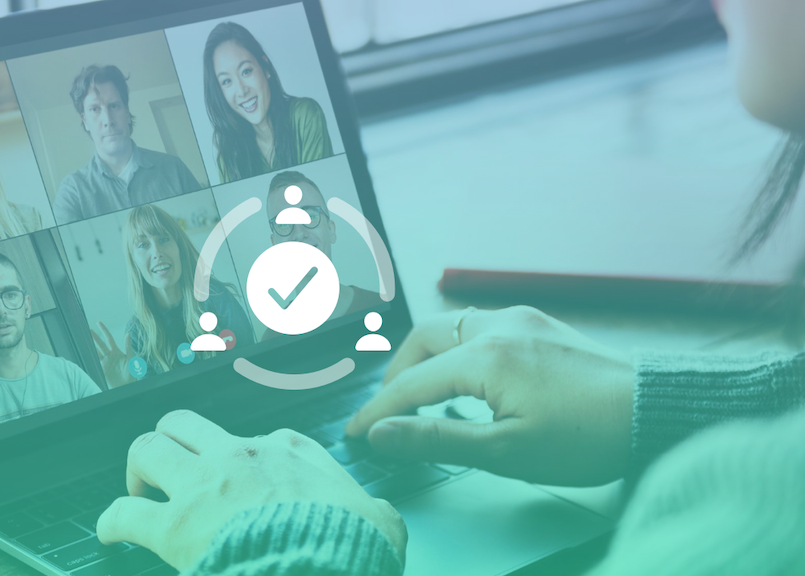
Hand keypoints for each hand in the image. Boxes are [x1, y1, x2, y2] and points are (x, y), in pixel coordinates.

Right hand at [91, 321, 133, 388]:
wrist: (127, 384)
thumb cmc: (131, 372)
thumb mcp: (131, 358)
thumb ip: (128, 347)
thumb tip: (127, 334)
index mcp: (117, 351)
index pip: (109, 338)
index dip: (104, 330)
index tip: (99, 323)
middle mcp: (110, 355)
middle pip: (100, 344)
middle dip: (95, 336)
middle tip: (88, 329)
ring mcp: (105, 362)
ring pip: (96, 351)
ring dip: (91, 345)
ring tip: (84, 338)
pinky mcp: (102, 369)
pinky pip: (95, 361)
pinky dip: (91, 356)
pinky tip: (86, 351)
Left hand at [97, 410, 405, 570]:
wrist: (325, 571)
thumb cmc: (351, 548)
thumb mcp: (379, 518)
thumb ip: (371, 508)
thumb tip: (378, 516)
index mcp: (287, 451)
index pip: (257, 437)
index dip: (241, 459)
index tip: (240, 480)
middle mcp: (240, 455)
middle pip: (183, 422)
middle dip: (171, 442)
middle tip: (170, 472)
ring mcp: (204, 485)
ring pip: (147, 446)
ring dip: (138, 469)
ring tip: (138, 491)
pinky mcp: (175, 525)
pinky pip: (124, 511)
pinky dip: (113, 520)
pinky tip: (112, 531)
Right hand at [345, 306, 634, 486]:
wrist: (657, 412)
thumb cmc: (588, 437)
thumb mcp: (506, 452)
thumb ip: (437, 438)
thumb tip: (382, 434)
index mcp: (485, 356)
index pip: (411, 383)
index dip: (379, 411)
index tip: (357, 433)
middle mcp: (498, 325)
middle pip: (424, 338)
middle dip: (398, 373)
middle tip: (390, 411)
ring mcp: (522, 320)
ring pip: (451, 326)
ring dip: (427, 357)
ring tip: (424, 395)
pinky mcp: (540, 324)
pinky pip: (480, 326)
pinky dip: (457, 349)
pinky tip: (468, 378)